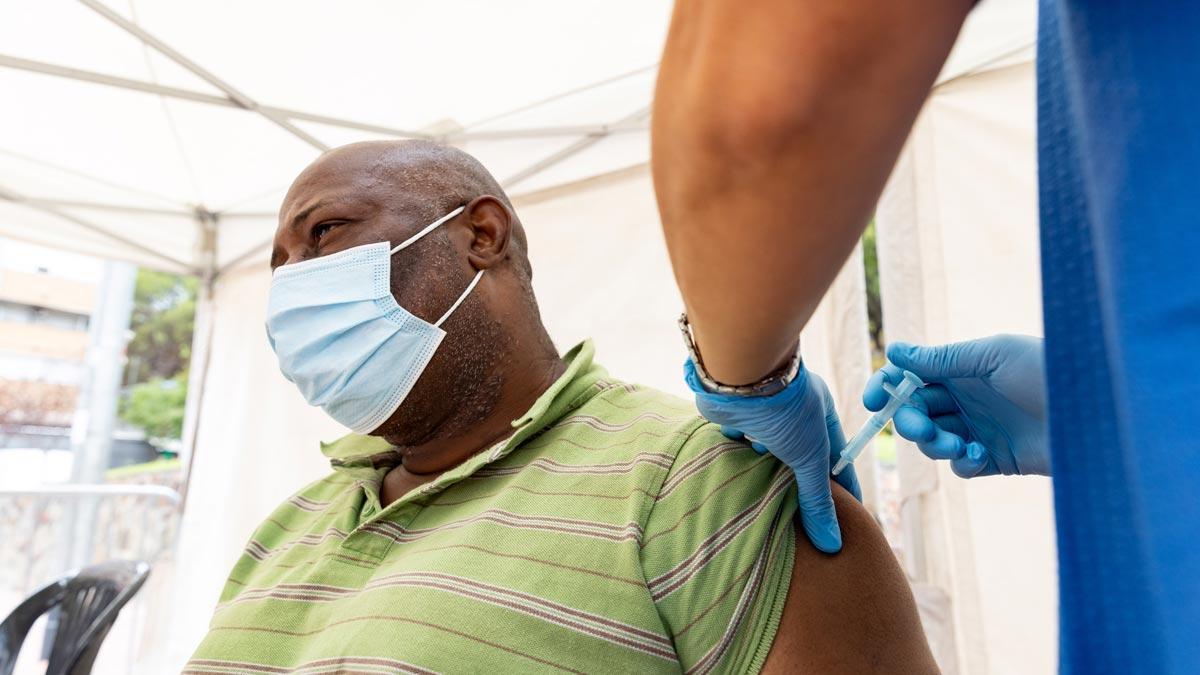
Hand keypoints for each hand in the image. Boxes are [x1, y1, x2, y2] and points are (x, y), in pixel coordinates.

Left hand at [685, 360, 861, 552]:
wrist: (741, 376)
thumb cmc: (786, 409)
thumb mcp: (809, 458)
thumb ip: (817, 500)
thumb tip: (831, 545)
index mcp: (820, 412)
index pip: (835, 457)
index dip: (841, 486)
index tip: (848, 514)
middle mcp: (792, 411)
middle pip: (799, 455)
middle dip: (798, 480)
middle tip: (800, 516)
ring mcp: (763, 413)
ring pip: (767, 449)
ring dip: (766, 467)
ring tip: (767, 499)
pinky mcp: (735, 416)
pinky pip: (739, 443)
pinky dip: (739, 456)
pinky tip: (737, 477)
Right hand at [863, 335, 1048, 477]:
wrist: (1097, 413)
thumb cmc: (1049, 369)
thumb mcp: (992, 355)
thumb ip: (942, 358)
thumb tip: (894, 350)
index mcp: (962, 369)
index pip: (910, 377)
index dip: (886, 387)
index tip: (872, 401)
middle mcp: (966, 398)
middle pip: (915, 411)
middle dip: (908, 420)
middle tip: (918, 427)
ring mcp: (978, 429)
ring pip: (932, 441)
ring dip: (934, 443)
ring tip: (957, 444)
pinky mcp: (994, 460)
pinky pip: (960, 467)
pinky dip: (961, 463)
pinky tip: (981, 456)